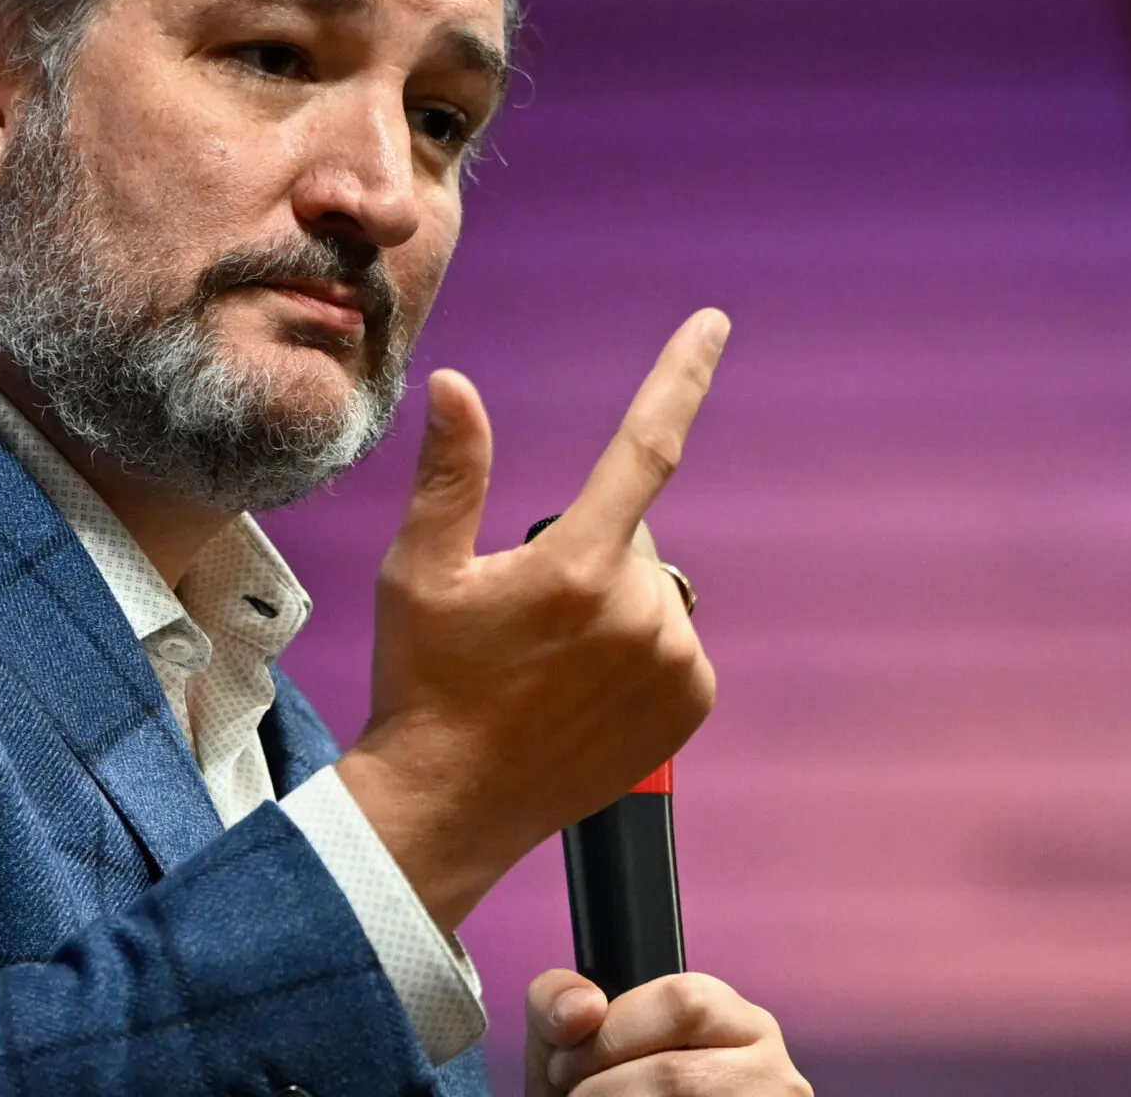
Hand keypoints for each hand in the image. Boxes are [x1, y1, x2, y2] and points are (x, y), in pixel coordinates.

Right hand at [336, 309, 728, 930]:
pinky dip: (636, 652)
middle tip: (523, 614)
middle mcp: (639, 611)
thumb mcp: (418, 572)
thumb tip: (457, 385)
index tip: (712, 325)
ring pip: (649, 592)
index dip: (681, 376)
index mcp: (575, 566)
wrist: (449, 804)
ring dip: (610, 607)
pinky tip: (582, 690)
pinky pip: (673, 643)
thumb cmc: (425, 685)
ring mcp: (673, 662)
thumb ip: (451, 475)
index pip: (644, 447)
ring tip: (547, 663)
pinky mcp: (690, 704)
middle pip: (628, 536)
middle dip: (585, 554)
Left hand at [527, 969, 809, 1095]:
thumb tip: (583, 1007)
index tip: (565, 1065)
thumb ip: (558, 1002)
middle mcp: (772, 1068)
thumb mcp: (577, 1044)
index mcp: (738, 1022)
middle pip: (677, 1073)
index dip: (611, 1035)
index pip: (684, 1001)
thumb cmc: (605, 1094)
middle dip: (606, 1087)